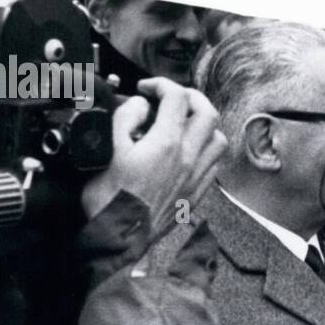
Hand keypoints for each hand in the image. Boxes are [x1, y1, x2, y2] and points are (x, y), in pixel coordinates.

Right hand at [81, 79, 227, 238]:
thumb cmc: (110, 202)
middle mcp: (188, 158)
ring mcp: (196, 176)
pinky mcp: (196, 192)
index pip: (177, 97)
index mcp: (166, 144)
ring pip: (218, 138)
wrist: (120, 240)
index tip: (146, 89)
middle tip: (171, 97)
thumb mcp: (107, 151)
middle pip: (207, 112)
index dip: (161, 84)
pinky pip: (215, 163)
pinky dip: (206, 149)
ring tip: (184, 122)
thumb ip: (125, 119)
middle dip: (190, 96)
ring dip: (203, 123)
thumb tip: (140, 105)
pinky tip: (189, 149)